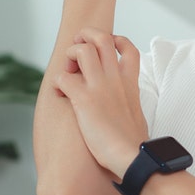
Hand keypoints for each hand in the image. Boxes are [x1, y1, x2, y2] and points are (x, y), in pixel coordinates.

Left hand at [55, 27, 147, 178]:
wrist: (132, 157)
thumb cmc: (134, 144)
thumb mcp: (137, 115)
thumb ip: (130, 104)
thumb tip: (126, 109)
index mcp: (129, 83)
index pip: (128, 47)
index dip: (115, 41)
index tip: (105, 49)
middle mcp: (115, 79)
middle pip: (102, 38)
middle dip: (85, 36)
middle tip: (78, 51)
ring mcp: (99, 87)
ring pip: (82, 50)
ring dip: (70, 55)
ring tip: (68, 71)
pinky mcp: (84, 100)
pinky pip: (63, 78)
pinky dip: (57, 83)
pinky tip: (60, 94)